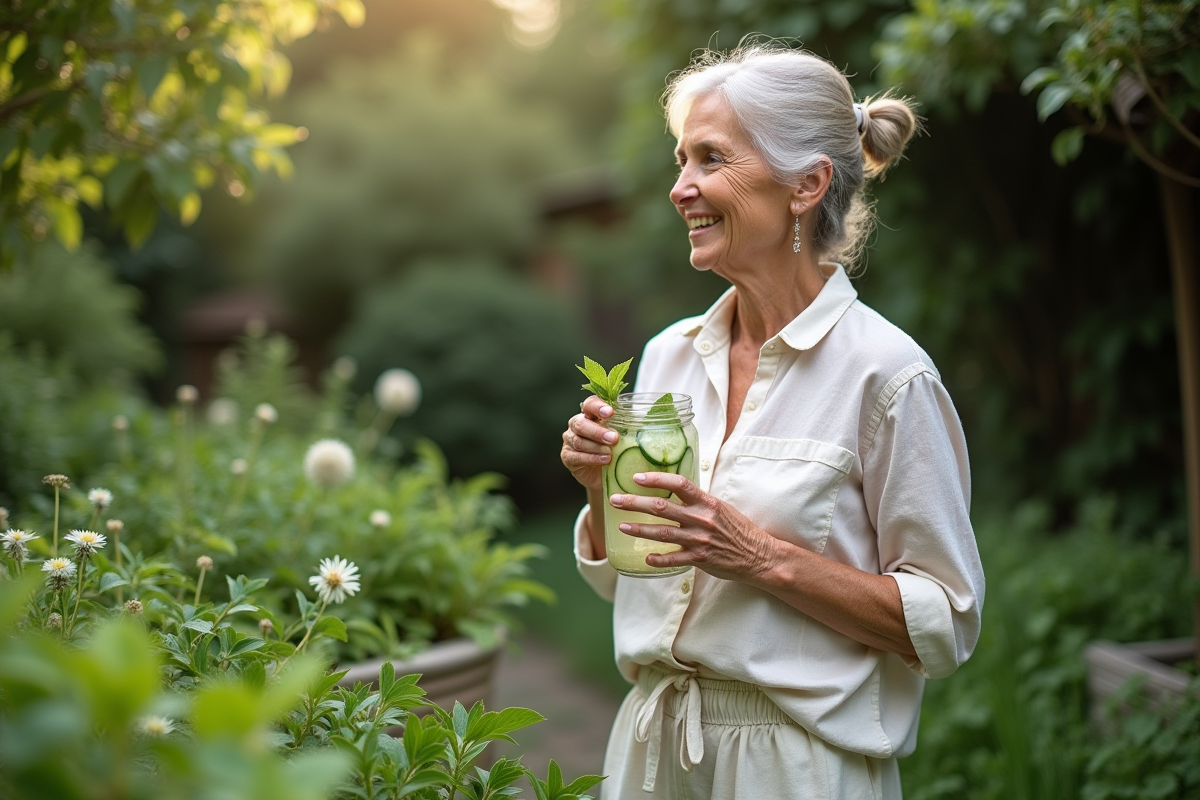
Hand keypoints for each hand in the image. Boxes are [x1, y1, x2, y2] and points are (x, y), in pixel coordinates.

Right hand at [560, 395, 618, 492]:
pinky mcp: (568, 457)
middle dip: (598, 431)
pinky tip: (604, 461)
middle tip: (614, 438)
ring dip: (596, 447)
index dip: (598, 406)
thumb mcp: (623, 437)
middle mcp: (577, 425)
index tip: (610, 412)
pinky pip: (576, 456)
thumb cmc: (616, 451)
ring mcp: (570, 441)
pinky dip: (591, 458)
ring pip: (579, 441)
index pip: (590, 404)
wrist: (606, 476)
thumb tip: (644, 419)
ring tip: (610, 454)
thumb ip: (627, 427)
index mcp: (591, 415)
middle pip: (581, 423)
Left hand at [608, 471, 782, 582]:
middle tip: (616, 500)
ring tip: (622, 526)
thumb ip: (698, 500)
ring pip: (663, 533)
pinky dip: (658, 559)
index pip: (678, 484)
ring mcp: (699, 539)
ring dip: (639, 529)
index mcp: (707, 502)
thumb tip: (675, 490)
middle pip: (662, 507)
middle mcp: (701, 518)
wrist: (758, 554)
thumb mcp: (721, 507)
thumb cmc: (739, 529)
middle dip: (635, 502)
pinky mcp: (700, 559)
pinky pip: (673, 559)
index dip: (656, 479)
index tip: (636, 477)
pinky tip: (645, 557)